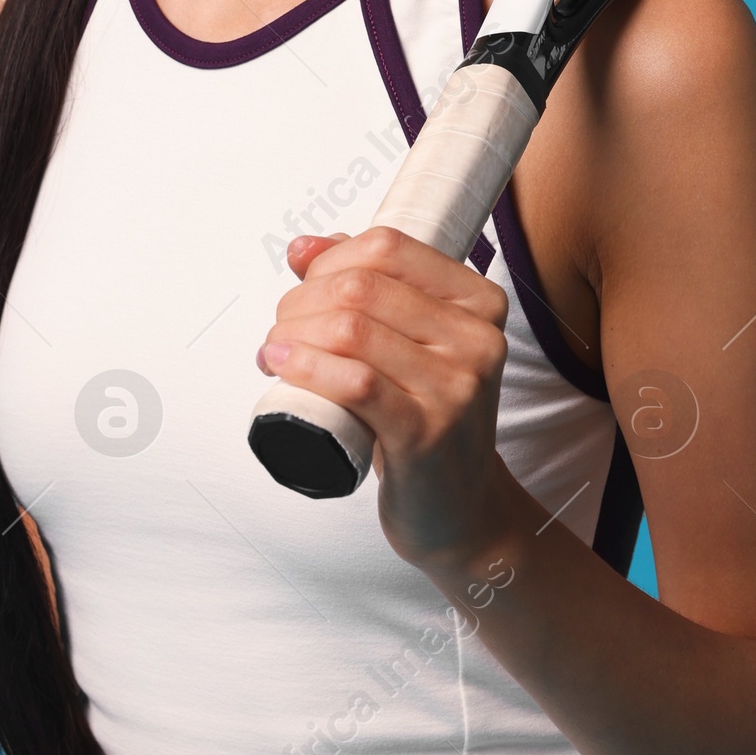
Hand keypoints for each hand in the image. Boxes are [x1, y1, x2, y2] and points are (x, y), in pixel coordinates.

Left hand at [256, 228, 522, 567]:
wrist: (459, 507)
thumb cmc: (425, 418)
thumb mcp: (409, 344)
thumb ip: (367, 286)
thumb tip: (303, 247)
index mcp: (479, 301)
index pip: (388, 247)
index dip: (328, 262)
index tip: (303, 291)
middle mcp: (477, 339)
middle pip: (361, 288)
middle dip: (299, 303)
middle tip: (280, 333)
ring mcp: (457, 387)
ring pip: (351, 330)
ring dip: (292, 335)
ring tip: (276, 355)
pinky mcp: (427, 433)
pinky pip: (355, 383)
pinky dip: (306, 368)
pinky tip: (281, 368)